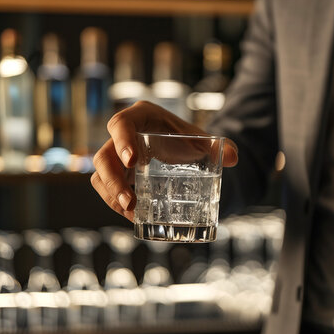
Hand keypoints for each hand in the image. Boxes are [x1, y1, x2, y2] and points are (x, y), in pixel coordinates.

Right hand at [91, 101, 237, 220]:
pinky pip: (106, 189)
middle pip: (104, 156)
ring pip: (100, 175)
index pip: (121, 124)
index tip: (133, 162)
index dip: (122, 141)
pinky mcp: (116, 173)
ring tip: (132, 212)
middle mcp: (122, 135)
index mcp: (140, 117)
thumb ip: (220, 147)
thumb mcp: (203, 140)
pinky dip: (116, 203)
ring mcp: (115, 155)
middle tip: (131, 202)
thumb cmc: (187, 138)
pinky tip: (134, 216)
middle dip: (113, 181)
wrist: (182, 147)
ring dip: (111, 196)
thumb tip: (233, 157)